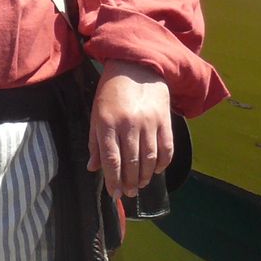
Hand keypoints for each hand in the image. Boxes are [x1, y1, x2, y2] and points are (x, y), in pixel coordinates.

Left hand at [86, 60, 171, 198]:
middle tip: (129, 193)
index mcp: (107, 122)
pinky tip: (156, 170)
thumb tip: (93, 168)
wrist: (137, 66)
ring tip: (140, 185)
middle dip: (130, 182)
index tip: (115, 194)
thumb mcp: (96, 113)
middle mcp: (129, 123)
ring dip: (146, 177)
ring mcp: (149, 122)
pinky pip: (167, 148)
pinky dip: (163, 163)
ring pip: (149, 159)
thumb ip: (95, 142)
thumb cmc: (111, 91)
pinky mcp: (164, 119)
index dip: (113, 180)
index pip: (111, 159)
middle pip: (131, 162)